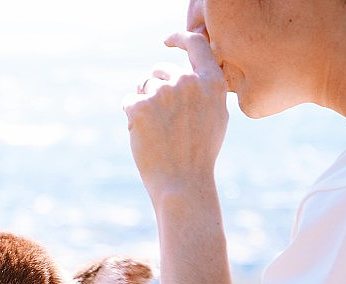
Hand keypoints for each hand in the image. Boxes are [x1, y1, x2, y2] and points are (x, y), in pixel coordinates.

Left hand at [123, 32, 227, 203]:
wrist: (182, 181)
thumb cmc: (199, 153)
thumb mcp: (216, 116)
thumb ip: (204, 90)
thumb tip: (187, 74)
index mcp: (211, 82)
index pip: (196, 44)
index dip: (179, 39)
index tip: (168, 41)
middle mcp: (187, 82)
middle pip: (161, 70)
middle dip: (156, 88)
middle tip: (162, 119)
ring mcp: (163, 93)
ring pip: (144, 85)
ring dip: (144, 103)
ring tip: (156, 131)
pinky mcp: (140, 106)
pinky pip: (129, 101)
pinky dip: (132, 117)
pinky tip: (144, 135)